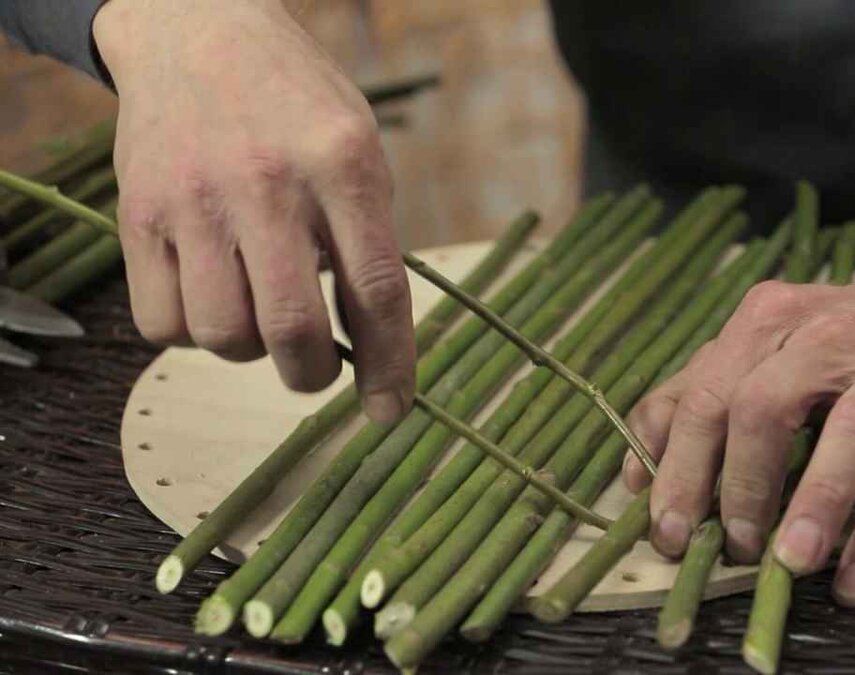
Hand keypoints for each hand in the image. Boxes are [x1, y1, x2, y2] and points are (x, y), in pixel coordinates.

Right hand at [93, 0, 413, 421]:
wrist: (199, 33)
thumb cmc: (296, 108)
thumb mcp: (358, 152)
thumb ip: (367, 241)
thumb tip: (374, 348)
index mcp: (344, 166)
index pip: (377, 291)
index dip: (390, 366)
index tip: (391, 412)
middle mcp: (268, 183)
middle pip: (293, 330)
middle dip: (313, 375)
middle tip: (317, 368)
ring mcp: (195, 200)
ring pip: (224, 337)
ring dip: (251, 351)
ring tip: (259, 312)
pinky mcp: (138, 215)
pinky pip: (163, 325)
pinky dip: (193, 334)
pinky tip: (211, 294)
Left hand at [623, 269, 854, 605]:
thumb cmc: (835, 347)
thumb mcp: (760, 353)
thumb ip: (694, 399)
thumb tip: (635, 479)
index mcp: (766, 320)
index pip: (707, 393)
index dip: (679, 466)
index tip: (668, 530)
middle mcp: (825, 332)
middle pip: (763, 406)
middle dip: (739, 486)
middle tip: (730, 547)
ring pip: (847, 432)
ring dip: (812, 504)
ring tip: (789, 565)